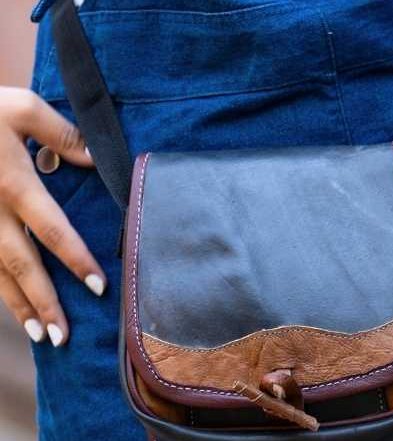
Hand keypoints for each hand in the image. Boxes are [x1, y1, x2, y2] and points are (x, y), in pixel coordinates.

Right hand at [0, 87, 105, 346]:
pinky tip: (11, 307)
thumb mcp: (20, 107)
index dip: (76, 260)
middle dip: (44, 301)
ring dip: (18, 306)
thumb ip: (61, 134)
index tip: (98, 287)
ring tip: (42, 336)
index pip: (53, 230)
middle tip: (65, 335)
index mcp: (13, 183)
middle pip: (22, 265)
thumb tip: (96, 160)